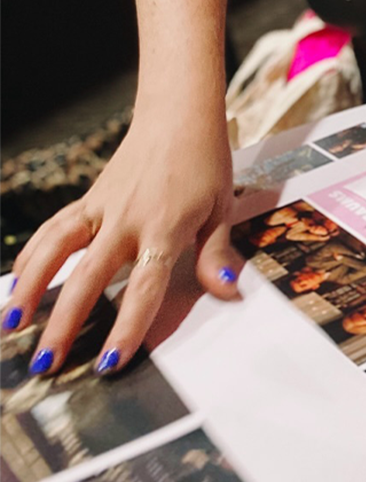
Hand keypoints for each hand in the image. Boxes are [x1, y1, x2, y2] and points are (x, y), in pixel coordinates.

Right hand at [5, 102, 241, 375]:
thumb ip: (216, 254)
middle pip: (88, 278)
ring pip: (56, 251)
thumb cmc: (206, 165)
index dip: (125, 326)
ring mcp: (100, 209)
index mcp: (163, 229)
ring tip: (11, 325)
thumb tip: (228, 291)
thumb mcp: (221, 209)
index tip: (108, 362)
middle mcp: (125, 221)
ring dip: (30, 287)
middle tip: (45, 364)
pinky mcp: (88, 200)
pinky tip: (18, 283)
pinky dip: (32, 256)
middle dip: (65, 323)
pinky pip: (54, 231)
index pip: (142, 287)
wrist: (178, 117)